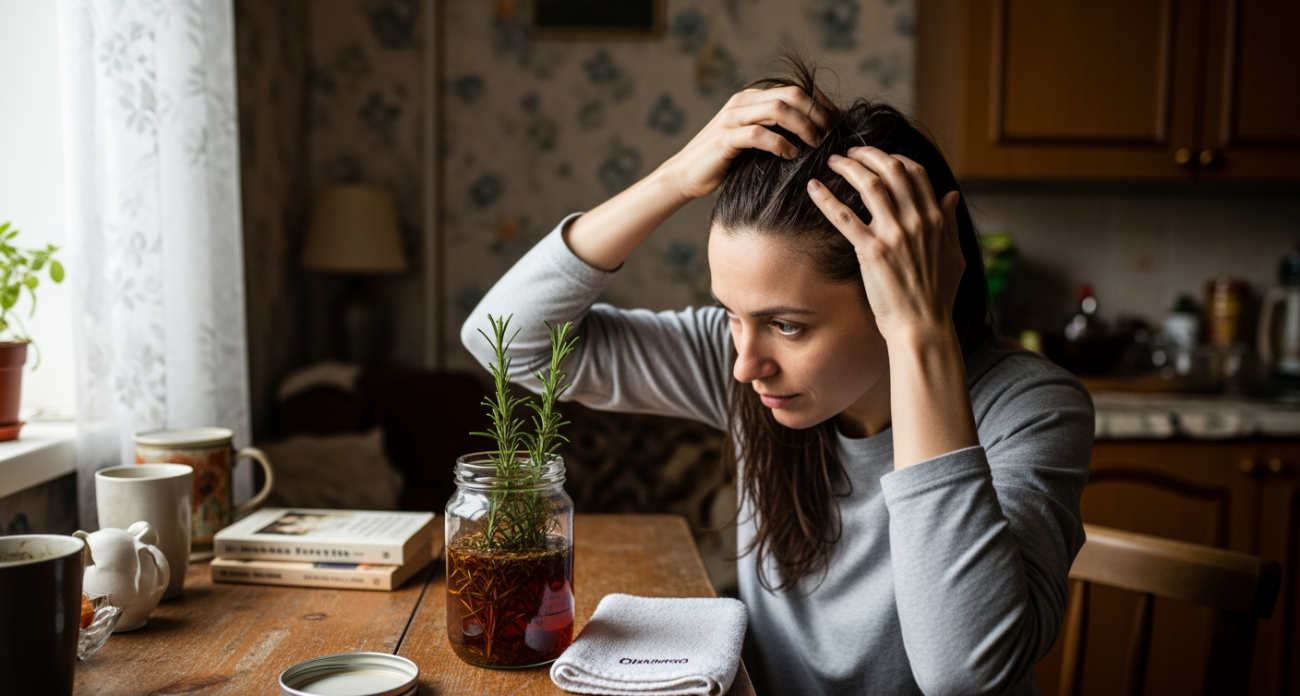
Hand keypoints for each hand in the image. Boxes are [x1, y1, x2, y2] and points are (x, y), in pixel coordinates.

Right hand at [658, 86, 828, 200]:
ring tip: (815, 144)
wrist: (684, 176)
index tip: (837, 123)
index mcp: (751, 99)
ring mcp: (732, 119)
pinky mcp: (725, 139)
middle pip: (792, 94)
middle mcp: (742, 103)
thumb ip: (775, 131)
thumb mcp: (753, 142)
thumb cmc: (723, 163)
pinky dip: (780, 144)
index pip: (795, 89)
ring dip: (803, 126)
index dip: (820, 104)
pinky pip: (759, 134)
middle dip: (817, 113)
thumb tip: (814, 136)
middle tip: (831, 134)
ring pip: (778, 109)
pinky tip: (791, 156)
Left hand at [806, 146, 964, 341]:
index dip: (895, 157)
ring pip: (870, 185)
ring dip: (849, 168)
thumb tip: (951, 195)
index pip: (916, 172)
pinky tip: (813, 187)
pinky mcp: (871, 252)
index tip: (877, 156)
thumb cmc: (938, 295)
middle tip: (850, 152)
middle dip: (868, 154)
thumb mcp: (954, 254)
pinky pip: (844, 216)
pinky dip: (826, 198)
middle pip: (892, 170)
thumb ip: (951, 222)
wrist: (922, 325)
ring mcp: (894, 235)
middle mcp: (916, 221)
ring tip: (833, 162)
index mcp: (936, 219)